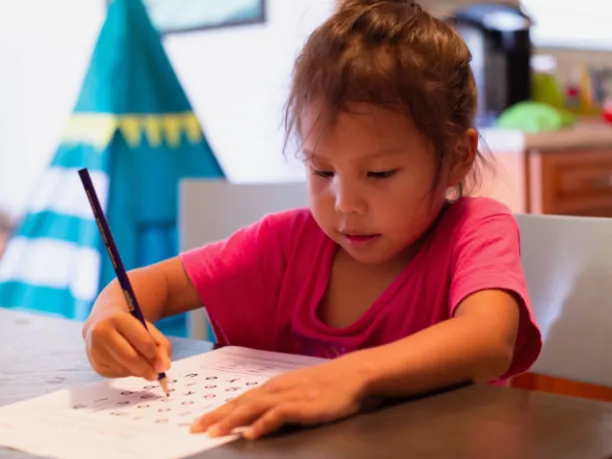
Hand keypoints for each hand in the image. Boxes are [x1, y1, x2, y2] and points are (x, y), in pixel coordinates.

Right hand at [83, 310, 170, 380]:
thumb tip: (164, 367)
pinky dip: (128, 373)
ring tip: (144, 366)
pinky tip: (129, 365)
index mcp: (118, 318)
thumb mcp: (148, 328)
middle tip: (156, 375)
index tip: (161, 361)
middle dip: (146, 369)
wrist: (102, 322)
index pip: (142, 340)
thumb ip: (161, 346)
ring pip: (123, 368)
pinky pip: (117, 374)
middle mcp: (102, 332)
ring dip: (138, 371)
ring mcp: (95, 349)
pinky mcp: (95, 363)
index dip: (154, 354)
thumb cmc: (130, 326)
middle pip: (130, 357)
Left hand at [190, 358, 367, 438]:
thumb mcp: (297, 392)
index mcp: (273, 387)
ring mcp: (289, 396)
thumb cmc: (326, 385)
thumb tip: (257, 419)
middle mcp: (276, 389)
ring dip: (232, 420)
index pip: (240, 400)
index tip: (199, 421)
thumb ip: (278, 403)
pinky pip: (278, 415)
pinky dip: (263, 424)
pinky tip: (250, 433)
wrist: (352, 375)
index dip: (219, 411)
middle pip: (241, 403)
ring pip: (254, 408)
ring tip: (214, 433)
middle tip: (195, 428)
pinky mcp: (303, 405)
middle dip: (216, 416)